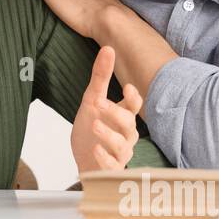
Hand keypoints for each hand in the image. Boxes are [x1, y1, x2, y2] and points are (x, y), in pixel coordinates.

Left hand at [71, 46, 143, 172]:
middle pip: (129, 124)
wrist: (84, 160)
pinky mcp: (111, 169)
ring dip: (109, 136)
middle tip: (99, 104)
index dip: (133, 98)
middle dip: (115, 113)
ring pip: (122, 145)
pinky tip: (96, 150)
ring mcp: (120, 153)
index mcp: (123, 116)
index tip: (127, 87)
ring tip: (95, 125)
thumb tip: (108, 48)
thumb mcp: (92, 101)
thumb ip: (100, 77)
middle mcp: (126, 134)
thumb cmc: (92, 129)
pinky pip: (113, 165)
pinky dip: (105, 158)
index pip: (134, 106)